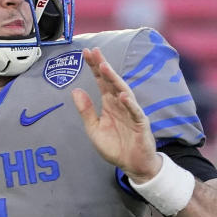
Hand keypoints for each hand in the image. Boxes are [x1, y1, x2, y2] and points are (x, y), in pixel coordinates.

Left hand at [71, 47, 161, 181]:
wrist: (132, 164)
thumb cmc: (115, 146)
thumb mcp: (94, 129)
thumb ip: (86, 110)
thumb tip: (75, 91)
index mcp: (109, 103)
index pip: (101, 82)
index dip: (94, 67)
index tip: (85, 53)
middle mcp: (120, 104)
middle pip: (111, 82)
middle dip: (103, 67)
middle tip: (94, 52)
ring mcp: (131, 112)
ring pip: (123, 92)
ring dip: (114, 80)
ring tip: (104, 67)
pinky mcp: (140, 124)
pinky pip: (135, 112)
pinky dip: (130, 104)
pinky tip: (122, 95)